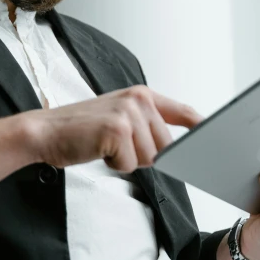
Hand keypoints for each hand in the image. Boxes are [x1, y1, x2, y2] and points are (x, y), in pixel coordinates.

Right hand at [24, 85, 202, 171]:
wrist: (44, 131)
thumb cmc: (80, 129)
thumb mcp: (117, 118)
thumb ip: (146, 126)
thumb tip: (173, 149)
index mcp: (140, 95)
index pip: (182, 111)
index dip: (200, 126)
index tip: (215, 136)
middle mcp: (138, 99)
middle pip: (166, 146)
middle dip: (143, 155)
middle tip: (115, 146)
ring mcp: (128, 113)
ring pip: (150, 158)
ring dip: (127, 161)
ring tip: (105, 146)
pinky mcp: (118, 130)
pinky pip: (130, 164)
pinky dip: (114, 165)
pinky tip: (98, 150)